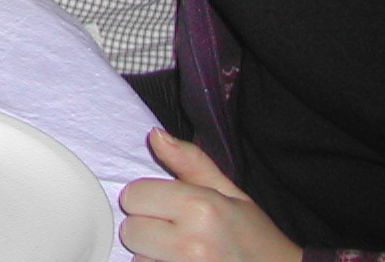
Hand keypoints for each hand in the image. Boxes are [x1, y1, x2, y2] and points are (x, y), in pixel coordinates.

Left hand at [118, 131, 299, 261]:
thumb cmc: (254, 236)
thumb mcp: (228, 193)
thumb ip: (190, 162)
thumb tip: (154, 134)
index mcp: (201, 208)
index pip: (133, 196)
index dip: (147, 199)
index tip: (167, 207)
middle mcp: (191, 243)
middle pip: (130, 230)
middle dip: (147, 228)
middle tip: (176, 232)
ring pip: (138, 257)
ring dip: (152, 254)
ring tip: (180, 253)